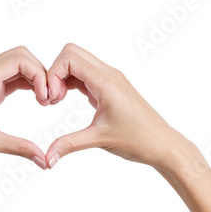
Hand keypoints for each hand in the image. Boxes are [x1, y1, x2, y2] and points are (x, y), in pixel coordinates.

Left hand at [0, 46, 49, 169]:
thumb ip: (19, 148)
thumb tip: (44, 160)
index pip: (19, 59)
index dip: (39, 74)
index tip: (46, 98)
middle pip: (20, 56)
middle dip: (40, 72)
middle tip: (49, 97)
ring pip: (16, 64)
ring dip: (34, 77)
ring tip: (44, 100)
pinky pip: (10, 77)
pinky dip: (26, 83)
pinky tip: (36, 99)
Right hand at [45, 43, 193, 169]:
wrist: (163, 144)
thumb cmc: (138, 140)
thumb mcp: (98, 140)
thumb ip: (69, 145)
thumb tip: (47, 159)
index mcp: (106, 83)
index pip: (69, 59)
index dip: (52, 75)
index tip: (51, 99)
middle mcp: (109, 75)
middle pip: (71, 53)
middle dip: (55, 72)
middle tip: (52, 99)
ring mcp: (111, 79)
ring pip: (78, 61)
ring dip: (62, 77)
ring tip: (57, 101)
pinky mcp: (111, 86)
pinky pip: (86, 73)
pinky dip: (71, 82)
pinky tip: (67, 100)